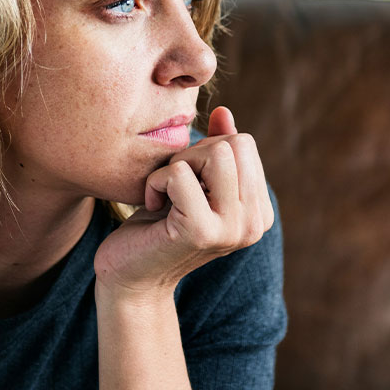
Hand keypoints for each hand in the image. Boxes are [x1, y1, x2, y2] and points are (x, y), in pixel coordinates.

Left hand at [94, 106, 273, 298]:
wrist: (130, 277)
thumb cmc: (157, 226)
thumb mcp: (192, 183)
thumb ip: (215, 150)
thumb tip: (224, 112)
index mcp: (259, 212)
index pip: (245, 143)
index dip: (206, 151)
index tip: (187, 183)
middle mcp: (254, 224)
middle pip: (235, 144)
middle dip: (194, 153)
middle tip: (173, 186)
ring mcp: (231, 229)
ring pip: (216, 153)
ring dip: (178, 164)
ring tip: (166, 194)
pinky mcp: (201, 232)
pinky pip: (179, 174)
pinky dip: (156, 182)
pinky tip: (153, 207)